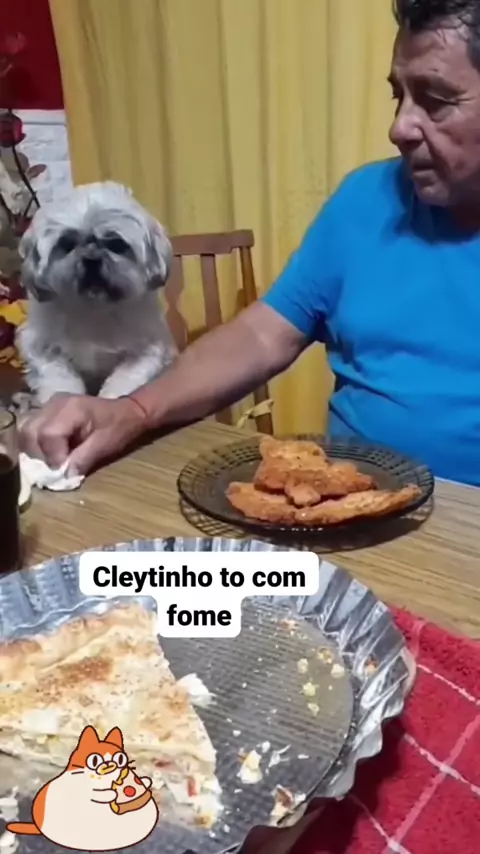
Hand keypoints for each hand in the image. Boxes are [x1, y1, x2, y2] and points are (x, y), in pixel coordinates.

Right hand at [19, 393, 147, 475]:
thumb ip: (82, 460)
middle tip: (56, 467)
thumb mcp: (105, 446)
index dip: (52, 457)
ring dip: (34, 450)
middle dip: (39, 455)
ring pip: (26, 430)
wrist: (127, 412)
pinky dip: (36, 444)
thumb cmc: (120, 427)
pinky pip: (32, 428)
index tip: (64, 470)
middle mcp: (54, 404)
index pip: (47, 435)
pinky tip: (51, 452)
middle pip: (29, 432)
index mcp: (71, 409)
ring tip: (53, 460)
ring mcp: (49, 406)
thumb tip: (63, 477)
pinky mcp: (48, 411)